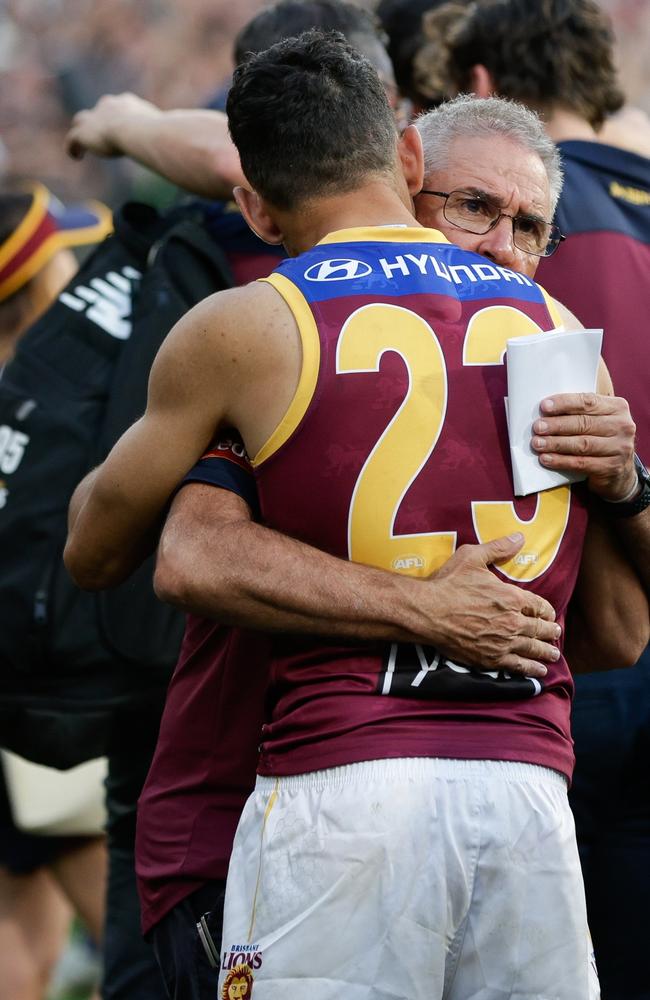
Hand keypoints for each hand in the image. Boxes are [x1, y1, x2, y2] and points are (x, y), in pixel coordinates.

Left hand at [65, 93, 160, 159]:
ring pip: (81, 121)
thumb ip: (168, 134)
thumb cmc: (154, 132)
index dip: (121, 117)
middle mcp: (109, 105)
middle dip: (100, 120)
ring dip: (82, 130)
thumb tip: (185, 141)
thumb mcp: (164, 131)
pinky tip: (76, 157)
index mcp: (128, 103)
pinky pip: (73, 139)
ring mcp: (94, 118)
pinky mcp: (83, 133)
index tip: (124, 128)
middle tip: (101, 133)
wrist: (135, 131)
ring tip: (82, 143)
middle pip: (100, 109)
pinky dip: (73, 148)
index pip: (121, 106)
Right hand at [422, 533, 559, 677]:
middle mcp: (512, 622)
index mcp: (511, 597)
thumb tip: (519, 537)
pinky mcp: (490, 659)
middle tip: (556, 634)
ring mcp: (503, 642)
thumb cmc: (448, 583)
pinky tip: (539, 671)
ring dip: (546, 652)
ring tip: (553, 654)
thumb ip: (497, 548)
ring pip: (532, 649)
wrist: (427, 612)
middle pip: (539, 629)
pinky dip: (531, 668)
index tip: (550, 615)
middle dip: (550, 632)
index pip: (539, 606)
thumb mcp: (472, 557)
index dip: (547, 611)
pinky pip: (518, 666)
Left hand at [531, 392, 636, 500]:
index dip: (564, 403)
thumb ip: (579, 412)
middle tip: (537, 427)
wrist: (620, 472)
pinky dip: (561, 461)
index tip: (544, 406)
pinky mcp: (612, 467)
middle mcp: (623, 426)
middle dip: (557, 425)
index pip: (588, 402)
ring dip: (556, 443)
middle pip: (584, 423)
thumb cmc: (601, 439)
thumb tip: (545, 409)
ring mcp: (620, 448)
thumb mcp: (598, 420)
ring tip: (537, 443)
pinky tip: (546, 459)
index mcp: (618, 407)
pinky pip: (581, 463)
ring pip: (582, 444)